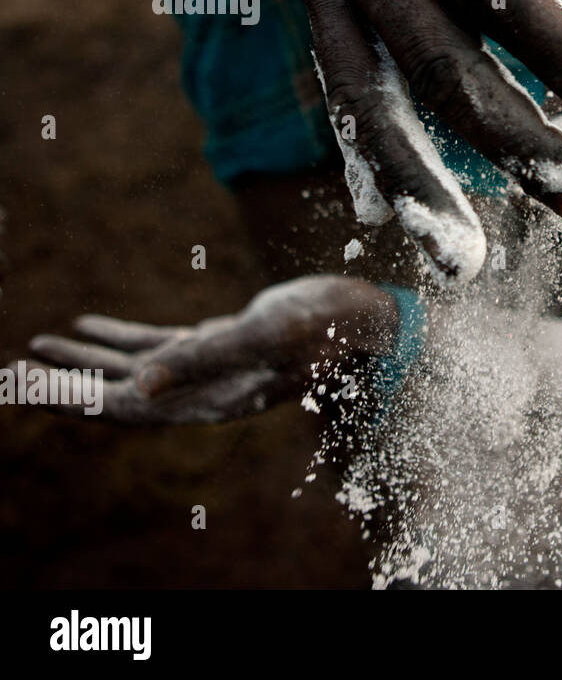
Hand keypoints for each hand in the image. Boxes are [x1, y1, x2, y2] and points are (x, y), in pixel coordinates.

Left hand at [17, 276, 397, 423]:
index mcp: (210, 400)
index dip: (69, 399)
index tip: (19, 388)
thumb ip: (202, 359)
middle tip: (5, 375)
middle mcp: (204, 393)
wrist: (365, 314)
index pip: (124, 408)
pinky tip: (87, 325)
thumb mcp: (263, 334)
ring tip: (32, 349)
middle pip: (117, 395)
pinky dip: (119, 338)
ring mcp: (210, 369)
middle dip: (62, 385)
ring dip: (83, 362)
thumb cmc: (323, 323)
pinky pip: (155, 345)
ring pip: (131, 370)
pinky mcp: (218, 343)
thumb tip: (137, 386)